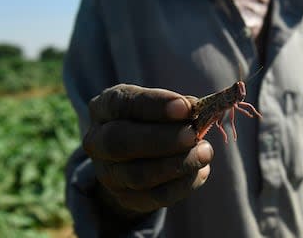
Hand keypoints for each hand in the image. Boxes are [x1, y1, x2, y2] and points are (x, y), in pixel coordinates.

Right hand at [83, 84, 213, 214]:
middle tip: (193, 134)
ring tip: (205, 152)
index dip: (154, 105)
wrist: (134, 158)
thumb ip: (178, 106)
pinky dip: (183, 184)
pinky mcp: (126, 199)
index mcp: (103, 108)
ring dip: (177, 164)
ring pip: (139, 175)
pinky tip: (201, 171)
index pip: (121, 104)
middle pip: (121, 142)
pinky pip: (156, 197)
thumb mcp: (158, 105)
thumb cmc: (152, 121)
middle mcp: (97, 142)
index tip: (185, 107)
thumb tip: (198, 109)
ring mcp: (108, 174)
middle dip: (162, 139)